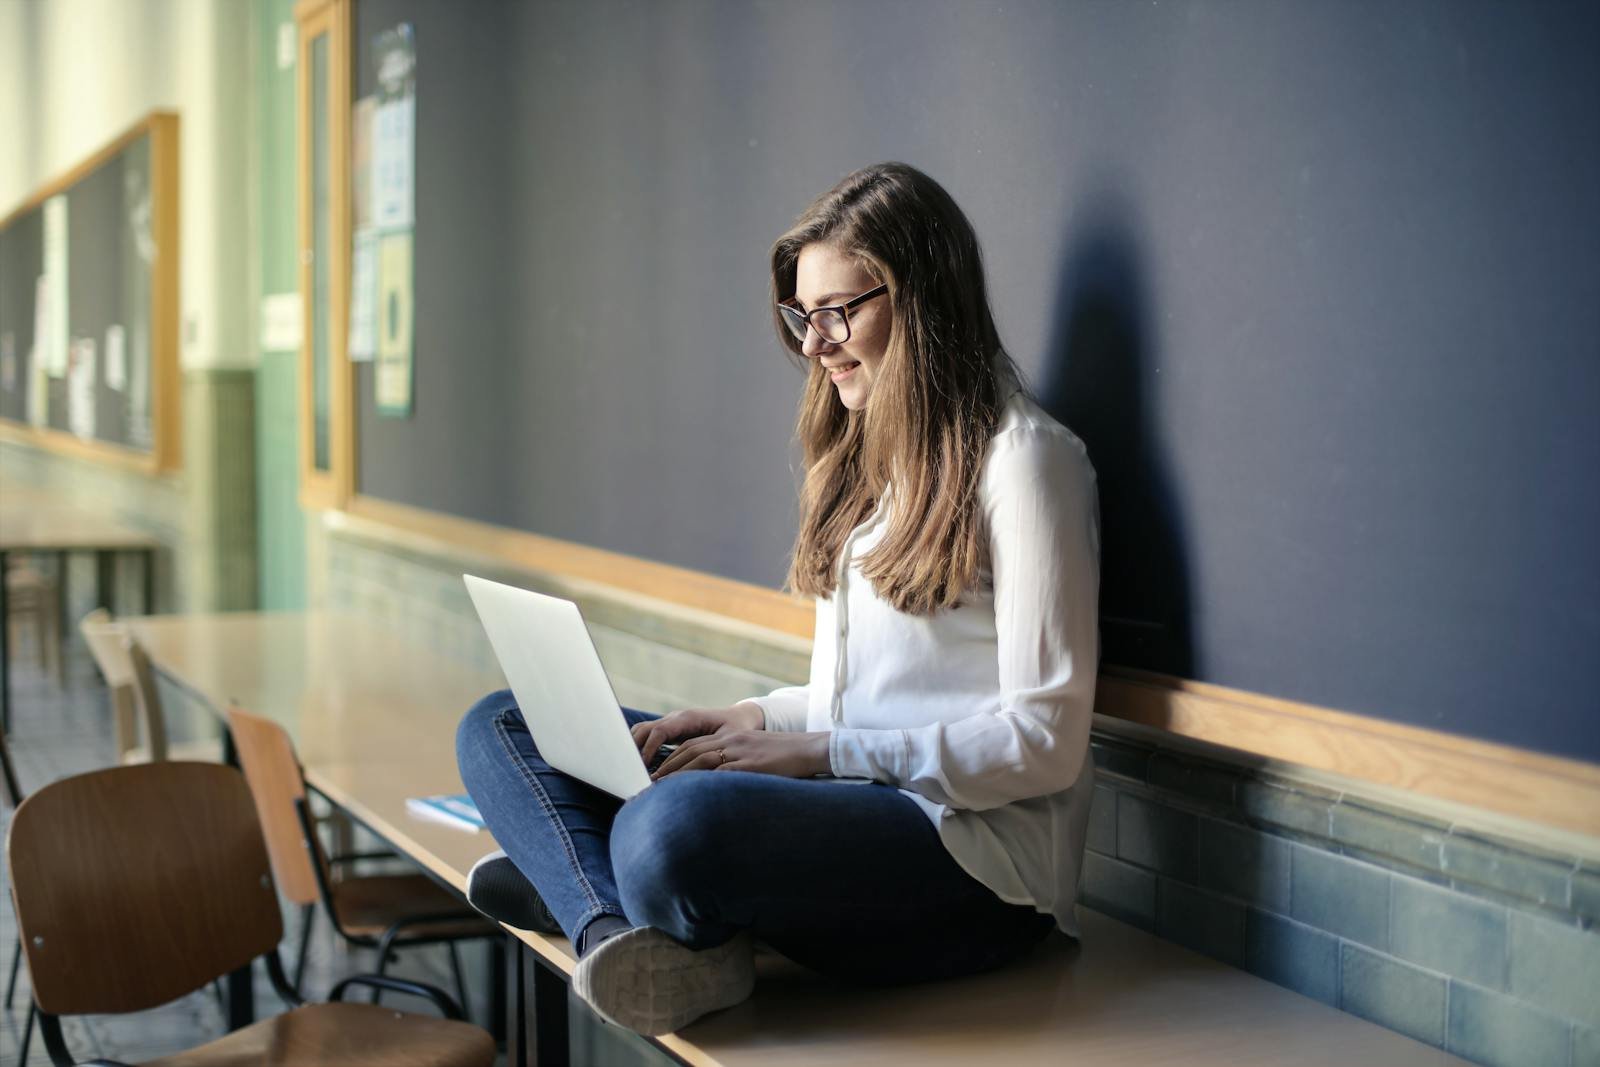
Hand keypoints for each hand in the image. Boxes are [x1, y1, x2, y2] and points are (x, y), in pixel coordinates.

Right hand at [632, 703, 764, 766]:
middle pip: (644, 729)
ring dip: (635, 749)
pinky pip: (648, 737)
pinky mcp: (669, 731)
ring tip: (633, 772)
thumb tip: (704, 771)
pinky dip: (640, 749)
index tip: (644, 767)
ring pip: (642, 732)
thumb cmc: (737, 728)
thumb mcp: (731, 738)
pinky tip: (642, 768)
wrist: (739, 717)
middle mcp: (676, 718)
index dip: (649, 749)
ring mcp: (671, 723)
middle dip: (634, 749)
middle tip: (632, 772)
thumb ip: (716, 751)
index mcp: (688, 718)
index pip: (660, 730)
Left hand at [651, 730, 830, 780]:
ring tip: (656, 789)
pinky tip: (686, 792)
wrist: (811, 749)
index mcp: (731, 738)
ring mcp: (739, 751)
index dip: (671, 759)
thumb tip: (715, 787)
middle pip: (689, 751)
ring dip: (675, 774)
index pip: (692, 746)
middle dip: (665, 767)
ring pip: (698, 759)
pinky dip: (699, 781)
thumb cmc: (786, 759)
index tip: (654, 774)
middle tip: (645, 783)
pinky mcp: (750, 764)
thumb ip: (735, 767)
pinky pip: (719, 772)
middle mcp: (731, 741)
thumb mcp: (756, 759)